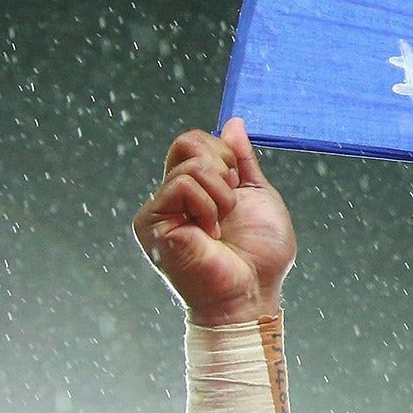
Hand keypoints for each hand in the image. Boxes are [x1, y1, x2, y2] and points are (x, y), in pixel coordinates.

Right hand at [133, 117, 296, 325]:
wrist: (252, 291)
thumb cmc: (260, 253)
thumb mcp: (258, 195)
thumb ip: (242, 159)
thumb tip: (232, 122)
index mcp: (195, 186)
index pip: (197, 140)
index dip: (227, 155)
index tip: (238, 191)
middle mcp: (172, 194)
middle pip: (187, 141)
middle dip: (224, 167)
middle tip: (230, 204)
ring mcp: (159, 208)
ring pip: (191, 165)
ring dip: (223, 195)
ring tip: (221, 225)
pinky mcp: (152, 222)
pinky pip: (181, 185)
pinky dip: (208, 206)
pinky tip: (209, 233)